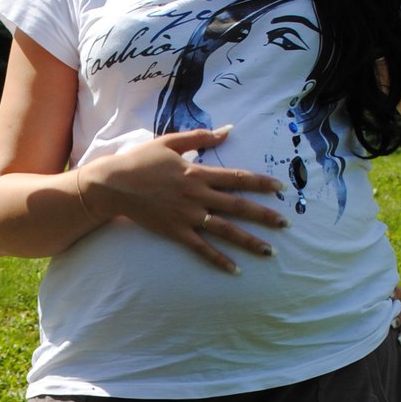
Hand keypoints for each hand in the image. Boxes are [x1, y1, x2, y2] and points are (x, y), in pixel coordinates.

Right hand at [82, 127, 286, 272]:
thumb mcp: (170, 142)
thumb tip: (227, 131)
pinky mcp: (176, 232)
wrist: (113, 185)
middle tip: (287, 224)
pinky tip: (235, 270)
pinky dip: (219, 260)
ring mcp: (188, 216)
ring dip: (250, 241)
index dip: (262, 183)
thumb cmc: (140, 161)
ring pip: (225, 231)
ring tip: (270, 251)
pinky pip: (202, 249)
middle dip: (265, 215)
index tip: (281, 188)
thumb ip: (201, 138)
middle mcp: (198, 196)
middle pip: (239, 206)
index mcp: (199, 173)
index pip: (239, 178)